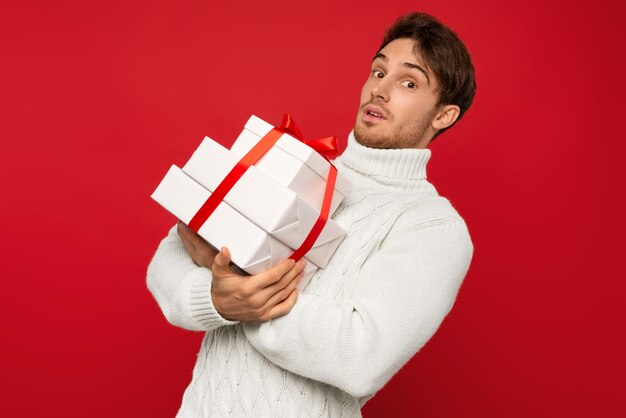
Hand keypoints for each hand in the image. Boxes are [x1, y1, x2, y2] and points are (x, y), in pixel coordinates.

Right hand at [176, 221, 305, 321]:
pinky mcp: (264, 316)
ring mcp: (262, 309)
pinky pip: (283, 309)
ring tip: (301, 272)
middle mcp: (257, 300)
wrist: (217, 309)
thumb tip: (224, 249)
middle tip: (302, 263)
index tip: (292, 260)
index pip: (273, 276)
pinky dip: (292, 300)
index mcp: (248, 288)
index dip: (284, 268)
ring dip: (295, 282)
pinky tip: (296, 291)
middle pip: (282, 284)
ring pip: (284, 294)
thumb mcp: (218, 273)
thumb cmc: (221, 288)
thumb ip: (221, 261)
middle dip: (294, 272)